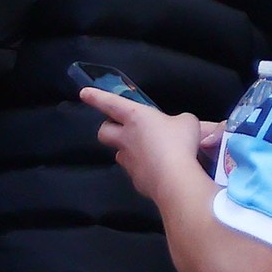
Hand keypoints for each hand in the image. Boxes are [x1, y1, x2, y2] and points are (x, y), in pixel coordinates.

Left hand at [82, 87, 208, 207]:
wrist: (174, 179)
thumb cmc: (179, 143)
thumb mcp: (187, 122)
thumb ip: (178, 121)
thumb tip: (177, 127)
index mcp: (136, 117)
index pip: (111, 103)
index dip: (97, 97)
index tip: (84, 93)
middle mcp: (126, 138)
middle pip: (104, 132)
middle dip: (109, 128)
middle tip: (122, 127)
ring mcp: (128, 160)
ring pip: (120, 152)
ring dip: (129, 149)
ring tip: (149, 149)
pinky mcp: (135, 179)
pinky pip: (135, 169)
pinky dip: (144, 167)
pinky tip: (159, 168)